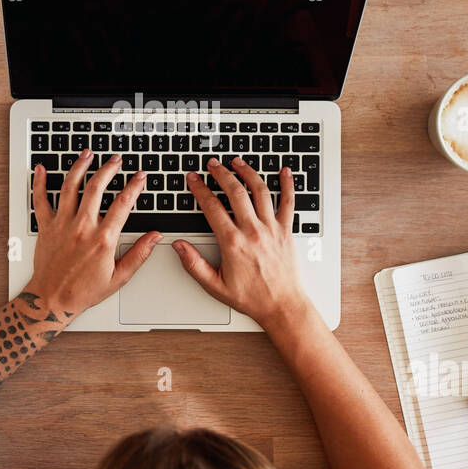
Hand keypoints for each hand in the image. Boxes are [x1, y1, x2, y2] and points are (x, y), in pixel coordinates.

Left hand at [24, 149, 160, 316]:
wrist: (52, 299)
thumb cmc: (84, 291)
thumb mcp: (119, 277)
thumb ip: (139, 254)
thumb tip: (155, 237)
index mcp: (103, 239)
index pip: (123, 204)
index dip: (134, 187)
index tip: (140, 177)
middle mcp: (82, 227)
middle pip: (96, 188)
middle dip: (108, 169)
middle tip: (115, 160)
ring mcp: (62, 224)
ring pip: (69, 187)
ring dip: (79, 167)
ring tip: (87, 154)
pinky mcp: (45, 227)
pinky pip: (40, 200)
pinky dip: (39, 183)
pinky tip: (41, 169)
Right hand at [172, 157, 312, 328]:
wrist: (281, 305)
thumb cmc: (251, 298)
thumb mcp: (214, 285)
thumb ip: (194, 264)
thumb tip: (179, 246)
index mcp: (233, 243)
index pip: (212, 207)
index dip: (200, 189)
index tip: (193, 179)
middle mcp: (253, 231)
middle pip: (235, 192)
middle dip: (221, 174)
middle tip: (213, 164)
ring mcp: (271, 229)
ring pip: (260, 191)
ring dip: (248, 173)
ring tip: (237, 162)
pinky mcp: (286, 231)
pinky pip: (288, 202)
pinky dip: (288, 185)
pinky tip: (285, 172)